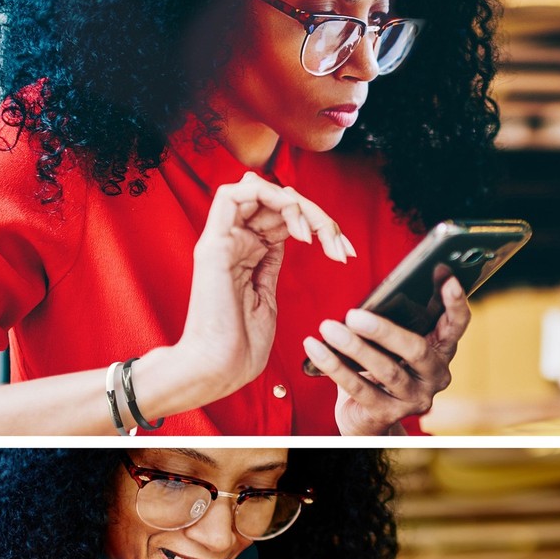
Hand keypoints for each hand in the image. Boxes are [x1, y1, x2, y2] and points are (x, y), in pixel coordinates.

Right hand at [177, 172, 354, 399]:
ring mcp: (221, 241)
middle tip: (338, 243)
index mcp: (244, 255)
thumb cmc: (239, 348)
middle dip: (316, 215)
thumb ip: (271, 265)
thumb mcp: (266, 298)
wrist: (217, 369)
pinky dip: (271, 198)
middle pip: (276, 202)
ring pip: (258, 190)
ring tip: (317, 235)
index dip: (318, 225)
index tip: (345, 251)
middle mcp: (232, 243)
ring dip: (297, 204)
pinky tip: (295, 226)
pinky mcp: (214, 245)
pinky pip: (233, 195)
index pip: (281, 218)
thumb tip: (288, 238)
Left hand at [302, 272, 470, 434]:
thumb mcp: (390, 345)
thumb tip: (373, 295)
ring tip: (328, 328)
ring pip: (386, 370)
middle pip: (416, 350)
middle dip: (384, 330)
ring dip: (353, 347)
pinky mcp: (387, 413)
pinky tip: (315, 348)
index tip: (444, 273)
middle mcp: (435, 376)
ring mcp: (414, 398)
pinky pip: (358, 387)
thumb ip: (395, 321)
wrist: (367, 420)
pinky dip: (333, 365)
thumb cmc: (378, 371)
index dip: (454, 301)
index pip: (456, 325)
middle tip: (353, 314)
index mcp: (440, 351)